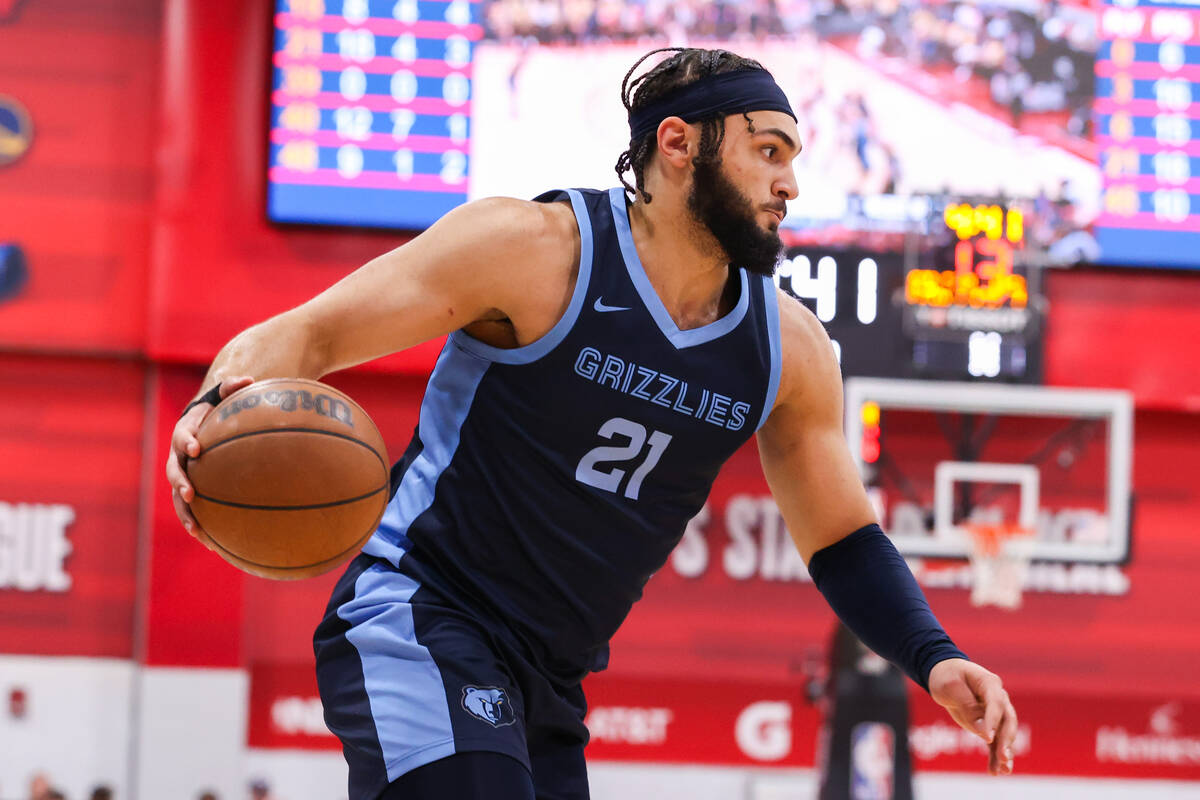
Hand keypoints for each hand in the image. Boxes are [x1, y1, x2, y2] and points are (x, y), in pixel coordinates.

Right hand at [164, 376, 254, 549]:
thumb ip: (234, 386)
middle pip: (174, 470)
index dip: (187, 442)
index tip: (197, 449)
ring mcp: (182, 474)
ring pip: (178, 497)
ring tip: (197, 531)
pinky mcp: (190, 489)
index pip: (183, 436)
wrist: (204, 420)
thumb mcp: (224, 393)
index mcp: (186, 431)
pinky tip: (212, 544)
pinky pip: (191, 509)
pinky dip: (198, 525)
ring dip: (186, 513)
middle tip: (192, 493)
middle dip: (181, 482)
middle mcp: (178, 455)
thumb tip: (251, 381)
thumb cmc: (218, 406)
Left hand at [928, 658, 1016, 774]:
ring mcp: (995, 712)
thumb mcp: (951, 687)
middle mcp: (998, 698)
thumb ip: (968, 706)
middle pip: (1007, 721)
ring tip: (1003, 770)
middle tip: (1003, 757)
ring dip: (1004, 752)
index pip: (996, 704)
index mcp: (990, 684)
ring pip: (1004, 734)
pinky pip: (994, 741)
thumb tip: (983, 731)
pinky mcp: (988, 724)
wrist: (944, 675)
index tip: (987, 737)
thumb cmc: (946, 676)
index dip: (992, 721)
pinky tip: (995, 771)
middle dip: (1006, 740)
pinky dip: (994, 756)